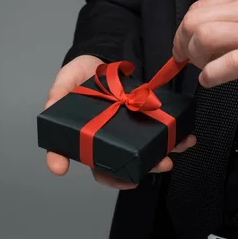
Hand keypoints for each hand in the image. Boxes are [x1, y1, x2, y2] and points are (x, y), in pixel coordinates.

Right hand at [45, 55, 196, 189]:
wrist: (100, 57)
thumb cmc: (78, 76)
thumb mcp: (63, 85)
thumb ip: (56, 100)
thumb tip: (51, 133)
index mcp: (91, 140)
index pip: (99, 167)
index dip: (112, 178)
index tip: (128, 181)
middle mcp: (113, 139)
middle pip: (129, 164)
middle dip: (147, 168)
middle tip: (161, 164)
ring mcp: (131, 129)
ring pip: (148, 152)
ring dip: (165, 155)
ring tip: (176, 152)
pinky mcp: (146, 116)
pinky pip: (161, 131)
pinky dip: (176, 136)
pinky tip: (186, 136)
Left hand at [173, 0, 237, 100]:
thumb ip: (233, 17)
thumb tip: (195, 35)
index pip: (200, 7)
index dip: (184, 31)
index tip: (184, 47)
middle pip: (196, 21)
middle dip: (184, 45)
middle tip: (191, 61)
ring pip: (206, 37)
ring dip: (197, 58)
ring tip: (207, 69)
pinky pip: (227, 63)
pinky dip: (211, 74)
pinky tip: (211, 80)